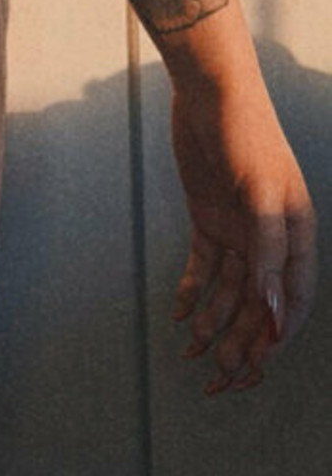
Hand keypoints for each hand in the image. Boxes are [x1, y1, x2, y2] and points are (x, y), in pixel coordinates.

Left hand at [170, 74, 316, 391]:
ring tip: (191, 356)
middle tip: (216, 384)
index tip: (250, 373)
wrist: (210, 90)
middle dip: (240, 347)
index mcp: (296, 235)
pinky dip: (193, 292)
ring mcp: (239, 229)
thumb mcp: (259, 192)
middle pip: (259, 305)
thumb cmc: (245, 134)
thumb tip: (274, 313)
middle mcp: (270, 238)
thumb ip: (267, 253)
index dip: (272, 341)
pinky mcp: (209, 217)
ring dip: (212, 325)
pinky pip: (204, 267)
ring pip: (229, 292)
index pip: (290, 303)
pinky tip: (179, 315)